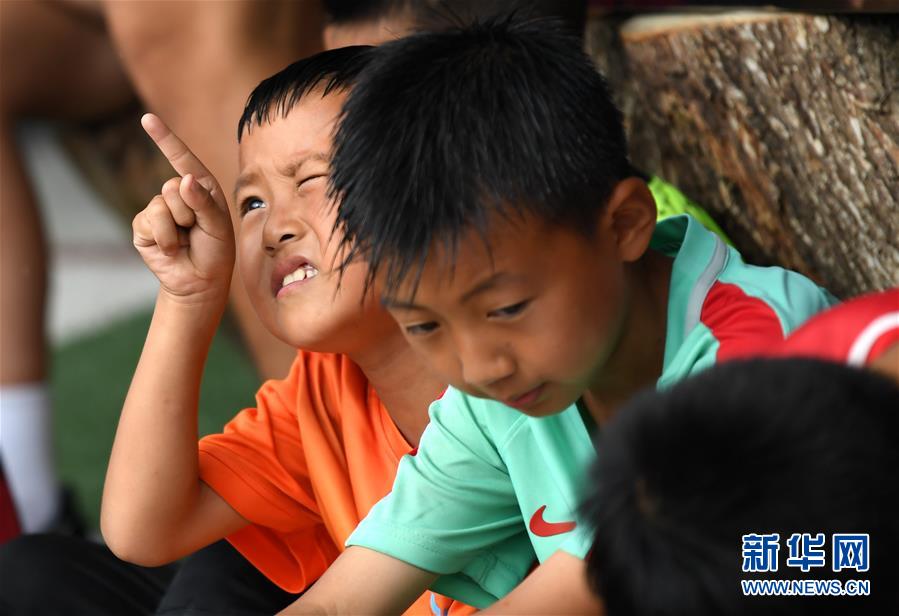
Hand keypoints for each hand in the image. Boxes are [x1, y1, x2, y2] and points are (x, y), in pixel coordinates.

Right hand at [133, 113, 234, 304]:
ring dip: (178, 227)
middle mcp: (178, 193)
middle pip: (174, 186)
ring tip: (185, 240)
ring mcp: (157, 208)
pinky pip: (151, 222)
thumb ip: (204, 202)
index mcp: (201, 187)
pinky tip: (172, 248)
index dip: (164, 138)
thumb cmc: (215, 251)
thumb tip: (183, 179)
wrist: (200, 281)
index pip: (182, 158)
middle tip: (197, 231)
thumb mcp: (219, 226)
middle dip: (190, 212)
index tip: (147, 118)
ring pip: (162, 204)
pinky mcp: (143, 226)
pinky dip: (165, 238)